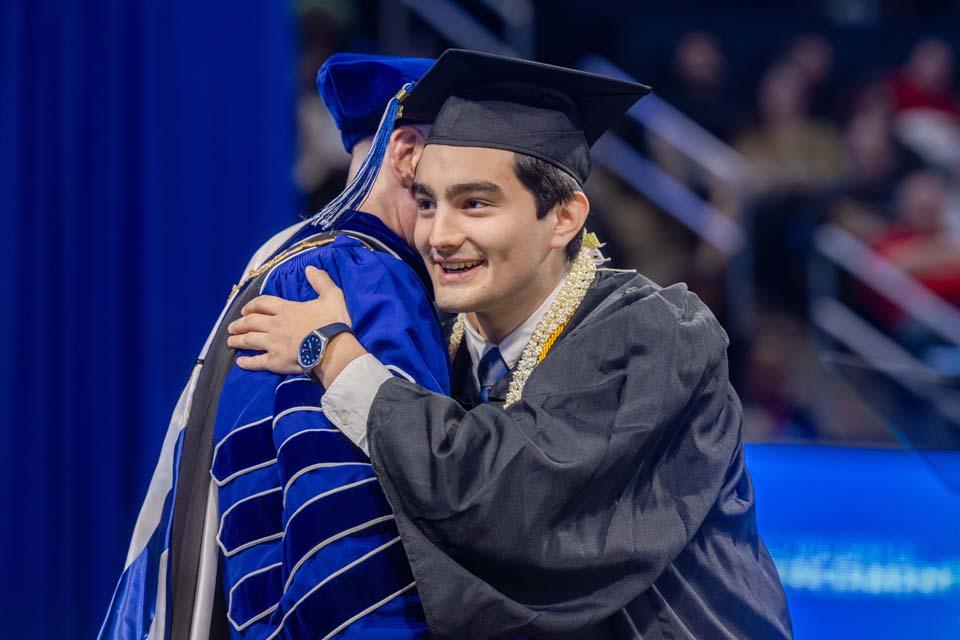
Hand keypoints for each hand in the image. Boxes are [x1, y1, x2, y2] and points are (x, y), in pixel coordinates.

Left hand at [228, 266, 353, 373]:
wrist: (334, 349)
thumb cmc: (332, 323)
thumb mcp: (332, 296)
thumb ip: (321, 281)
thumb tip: (309, 268)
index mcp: (286, 309)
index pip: (262, 303)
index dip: (252, 305)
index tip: (245, 309)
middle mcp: (275, 325)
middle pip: (251, 322)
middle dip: (240, 324)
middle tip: (232, 327)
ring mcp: (273, 344)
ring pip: (250, 340)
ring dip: (238, 340)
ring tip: (230, 341)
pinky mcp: (276, 361)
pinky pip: (257, 362)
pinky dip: (247, 362)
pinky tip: (240, 362)